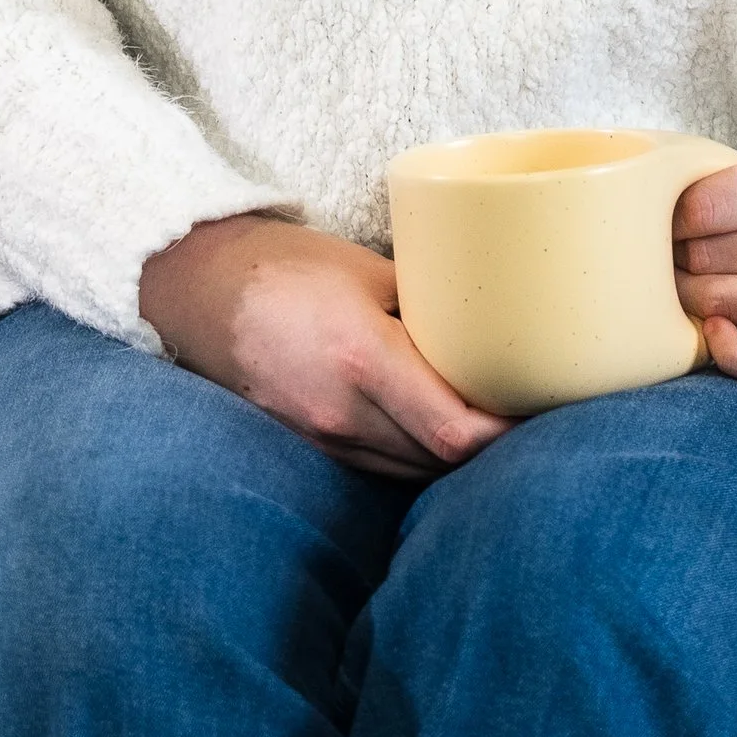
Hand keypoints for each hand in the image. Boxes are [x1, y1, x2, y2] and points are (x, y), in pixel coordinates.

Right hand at [137, 215, 510, 481]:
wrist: (198, 289)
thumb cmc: (285, 266)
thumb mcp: (368, 270)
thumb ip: (427, 306)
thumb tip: (492, 324)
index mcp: (362, 359)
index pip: (454, 431)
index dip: (505, 436)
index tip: (538, 413)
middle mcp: (341, 412)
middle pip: (439, 460)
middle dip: (489, 448)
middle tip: (528, 416)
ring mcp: (320, 437)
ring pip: (411, 469)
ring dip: (451, 455)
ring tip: (489, 423)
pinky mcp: (307, 445)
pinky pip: (378, 464)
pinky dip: (413, 453)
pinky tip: (434, 429)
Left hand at [673, 152, 736, 388]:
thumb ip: (726, 184)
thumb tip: (644, 208)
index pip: (705, 204)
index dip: (670, 219)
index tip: (666, 226)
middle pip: (708, 256)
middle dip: (678, 261)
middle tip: (675, 261)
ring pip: (725, 305)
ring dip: (694, 302)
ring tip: (693, 290)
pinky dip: (731, 354)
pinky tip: (718, 333)